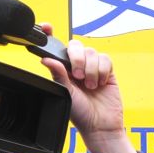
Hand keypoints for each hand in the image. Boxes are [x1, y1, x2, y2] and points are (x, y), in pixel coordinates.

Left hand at [35, 25, 138, 152]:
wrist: (100, 125)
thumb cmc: (80, 114)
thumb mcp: (65, 93)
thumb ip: (58, 74)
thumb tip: (47, 59)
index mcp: (62, 70)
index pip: (55, 47)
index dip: (50, 35)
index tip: (47, 27)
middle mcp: (76, 66)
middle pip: (75, 45)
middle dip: (77, 58)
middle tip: (78, 75)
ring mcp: (92, 67)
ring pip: (91, 52)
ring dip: (91, 69)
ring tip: (90, 85)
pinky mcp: (106, 71)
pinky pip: (105, 59)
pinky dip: (102, 70)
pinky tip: (100, 82)